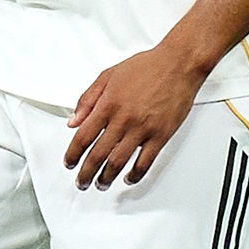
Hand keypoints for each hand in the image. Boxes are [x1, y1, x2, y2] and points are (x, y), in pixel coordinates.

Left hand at [64, 47, 205, 188]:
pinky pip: (145, 162)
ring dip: (106, 178)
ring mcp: (142, 129)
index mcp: (108, 104)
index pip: (83, 137)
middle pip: (97, 155)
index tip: (69, 162)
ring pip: (118, 162)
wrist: (178, 64)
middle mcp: (123, 119)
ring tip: (100, 184)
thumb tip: (73, 121)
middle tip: (81, 182)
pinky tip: (129, 178)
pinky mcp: (160, 135)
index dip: (72, 154)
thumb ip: (87, 99)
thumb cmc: (147, 67)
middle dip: (85, 173)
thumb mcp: (108, 75)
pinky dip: (135, 175)